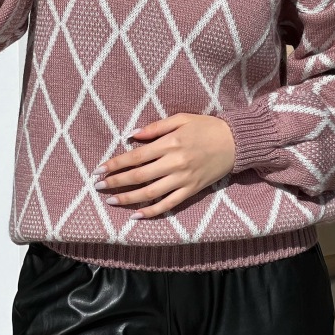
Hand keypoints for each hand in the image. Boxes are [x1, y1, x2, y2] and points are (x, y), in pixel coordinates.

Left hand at [93, 114, 236, 218]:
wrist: (235, 142)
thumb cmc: (206, 127)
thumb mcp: (181, 119)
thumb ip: (155, 127)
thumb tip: (131, 135)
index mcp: (170, 143)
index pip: (135, 156)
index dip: (116, 164)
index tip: (100, 169)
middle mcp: (174, 163)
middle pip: (138, 176)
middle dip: (116, 182)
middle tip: (98, 186)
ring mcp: (183, 179)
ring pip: (150, 193)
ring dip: (128, 199)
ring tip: (112, 201)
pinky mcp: (192, 190)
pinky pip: (168, 204)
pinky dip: (152, 212)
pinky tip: (136, 215)